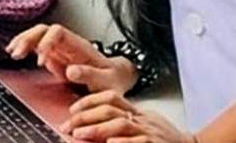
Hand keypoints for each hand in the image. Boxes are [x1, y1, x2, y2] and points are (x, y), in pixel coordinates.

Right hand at [5, 24, 136, 94]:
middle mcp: (67, 43)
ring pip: (37, 35)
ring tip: (11, 52)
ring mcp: (60, 48)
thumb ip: (90, 75)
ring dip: (23, 41)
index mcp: (79, 45)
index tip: (41, 59)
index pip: (58, 32)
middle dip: (28, 39)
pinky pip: (36, 46)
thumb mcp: (106, 81)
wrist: (116, 78)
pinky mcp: (54, 56)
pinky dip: (24, 47)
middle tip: (17, 53)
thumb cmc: (112, 79)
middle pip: (43, 30)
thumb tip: (70, 70)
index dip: (47, 42)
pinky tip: (15, 52)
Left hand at [60, 89, 193, 141]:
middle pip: (110, 109)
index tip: (72, 110)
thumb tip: (98, 126)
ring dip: (97, 129)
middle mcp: (143, 119)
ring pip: (121, 124)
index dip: (89, 101)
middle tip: (69, 125)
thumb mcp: (147, 125)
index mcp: (138, 112)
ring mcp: (150, 132)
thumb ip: (126, 121)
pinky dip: (123, 142)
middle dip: (86, 116)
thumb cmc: (166, 140)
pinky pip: (138, 142)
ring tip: (80, 134)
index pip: (111, 98)